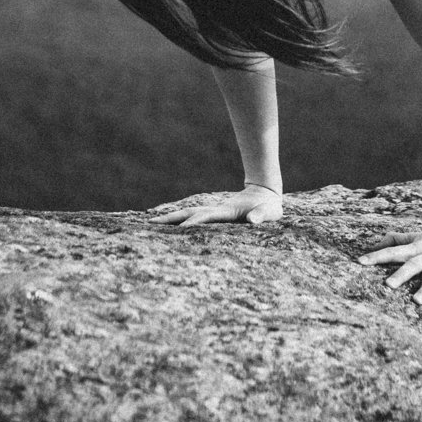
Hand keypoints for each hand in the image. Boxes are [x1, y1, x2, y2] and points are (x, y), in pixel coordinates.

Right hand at [151, 185, 283, 227]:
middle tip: (151, 223)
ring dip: (172, 218)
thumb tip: (252, 221)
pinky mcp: (215, 215)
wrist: (265, 192)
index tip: (180, 229)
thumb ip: (261, 215)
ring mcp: (215, 212)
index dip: (194, 222)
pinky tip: (171, 226)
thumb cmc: (269, 206)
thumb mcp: (270, 212)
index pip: (207, 217)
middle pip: (190, 212)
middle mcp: (217, 210)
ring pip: (189, 213)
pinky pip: (194, 217)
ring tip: (152, 223)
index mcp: (228, 211)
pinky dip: (180, 220)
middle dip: (172, 218)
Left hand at [357, 228, 421, 304]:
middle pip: (413, 265)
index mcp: (417, 248)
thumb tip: (377, 243)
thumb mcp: (417, 237)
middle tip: (388, 285)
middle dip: (401, 274)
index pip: (394, 251)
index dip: (377, 256)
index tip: (360, 261)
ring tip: (416, 301)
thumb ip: (398, 240)